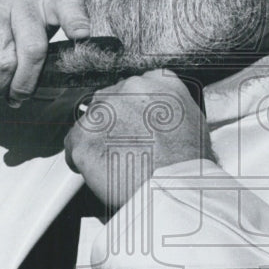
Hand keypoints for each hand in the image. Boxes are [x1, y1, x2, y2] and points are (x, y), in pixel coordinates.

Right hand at [0, 0, 89, 104]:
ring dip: (1, 87)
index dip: (76, 21)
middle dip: (27, 82)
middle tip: (19, 96)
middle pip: (34, 48)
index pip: (67, 5)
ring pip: (5, 61)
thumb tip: (71, 73)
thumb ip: (49, 49)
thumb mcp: (27, 37)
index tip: (83, 37)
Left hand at [63, 70, 213, 208]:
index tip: (136, 125)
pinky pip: (73, 142)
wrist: (175, 187)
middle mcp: (130, 88)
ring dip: (100, 139)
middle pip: (111, 100)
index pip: (138, 87)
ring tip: (117, 162)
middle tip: (127, 147)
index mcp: (160, 81)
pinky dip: (81, 157)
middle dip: (115, 123)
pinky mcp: (84, 134)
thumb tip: (161, 118)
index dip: (135, 110)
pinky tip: (100, 170)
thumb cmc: (189, 163)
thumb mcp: (194, 121)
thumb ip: (171, 109)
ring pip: (93, 120)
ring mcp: (105, 110)